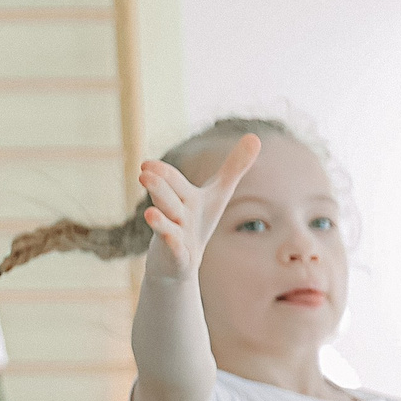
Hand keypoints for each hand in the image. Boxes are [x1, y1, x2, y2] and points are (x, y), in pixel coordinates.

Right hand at [138, 133, 260, 285]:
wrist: (176, 263)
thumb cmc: (196, 223)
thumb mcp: (217, 194)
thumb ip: (234, 166)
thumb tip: (255, 136)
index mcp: (184, 198)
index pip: (173, 181)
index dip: (163, 172)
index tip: (146, 164)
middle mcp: (175, 215)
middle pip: (167, 199)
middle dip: (158, 188)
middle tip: (144, 174)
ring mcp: (174, 237)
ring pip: (167, 226)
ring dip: (159, 221)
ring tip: (149, 213)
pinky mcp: (178, 258)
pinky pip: (175, 250)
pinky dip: (173, 245)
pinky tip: (171, 241)